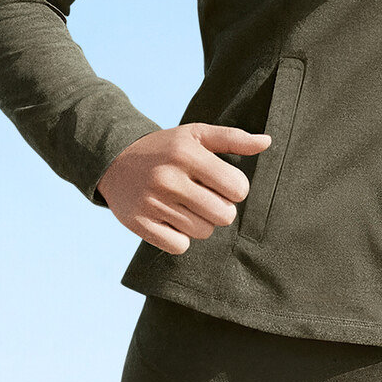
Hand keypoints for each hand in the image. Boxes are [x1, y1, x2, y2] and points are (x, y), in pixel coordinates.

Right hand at [99, 122, 271, 253]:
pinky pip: (179, 246)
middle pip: (223, 215)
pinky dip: (180, 238)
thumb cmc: (166, 149)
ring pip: (203, 232)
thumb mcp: (196, 135)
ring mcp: (152, 202)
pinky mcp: (139, 224)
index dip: (235, 189)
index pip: (237, 188)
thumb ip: (233, 138)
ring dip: (200, 223)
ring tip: (186, 206)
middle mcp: (169, 178)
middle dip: (220, 209)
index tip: (222, 183)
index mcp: (187, 154)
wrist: (114, 160)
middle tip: (205, 198)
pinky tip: (170, 220)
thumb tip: (267, 142)